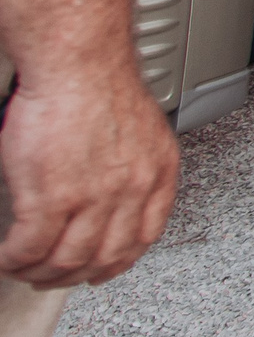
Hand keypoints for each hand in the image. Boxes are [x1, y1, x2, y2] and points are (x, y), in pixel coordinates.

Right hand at [0, 69, 179, 286]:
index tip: (100, 268)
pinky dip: (15, 259)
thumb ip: (129, 167)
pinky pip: (30, 247)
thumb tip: (110, 195)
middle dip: (73, 274)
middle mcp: (131, 189)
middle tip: (50, 274)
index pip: (144, 236)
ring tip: (23, 266)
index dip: (118, 260)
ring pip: (66, 259)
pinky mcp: (51, 196)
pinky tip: (7, 256)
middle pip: (104, 256)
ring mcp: (92, 197)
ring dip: (40, 271)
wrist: (79, 61)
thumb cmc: (98, 83)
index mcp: (156, 172)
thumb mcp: (138, 131)